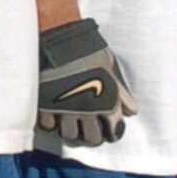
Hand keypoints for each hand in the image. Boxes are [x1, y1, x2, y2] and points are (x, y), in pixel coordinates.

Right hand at [35, 18, 137, 146]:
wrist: (61, 39)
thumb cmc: (89, 50)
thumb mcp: (111, 68)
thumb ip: (121, 92)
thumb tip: (132, 109)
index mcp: (107, 103)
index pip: (114, 131)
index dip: (113, 131)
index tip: (110, 129)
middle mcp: (87, 110)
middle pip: (92, 138)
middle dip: (93, 134)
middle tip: (91, 127)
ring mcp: (64, 109)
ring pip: (70, 135)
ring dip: (73, 130)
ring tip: (73, 122)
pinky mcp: (44, 105)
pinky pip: (48, 126)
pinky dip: (52, 123)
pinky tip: (55, 115)